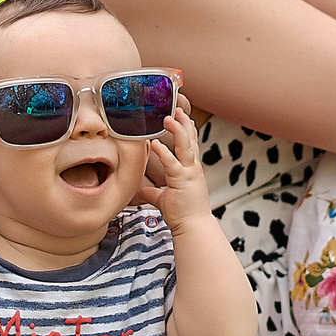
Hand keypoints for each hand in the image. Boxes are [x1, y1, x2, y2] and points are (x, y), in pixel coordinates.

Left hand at [134, 105, 211, 230]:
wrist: (193, 227)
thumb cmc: (183, 213)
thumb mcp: (166, 199)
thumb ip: (155, 192)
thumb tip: (142, 191)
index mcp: (191, 169)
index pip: (190, 145)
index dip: (187, 129)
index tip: (183, 116)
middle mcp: (192, 168)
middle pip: (191, 139)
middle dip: (184, 123)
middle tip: (177, 108)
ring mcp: (189, 173)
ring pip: (186, 146)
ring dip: (177, 130)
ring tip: (168, 117)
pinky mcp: (183, 181)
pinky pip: (172, 164)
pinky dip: (163, 152)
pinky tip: (154, 143)